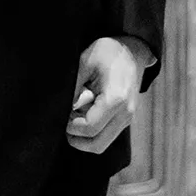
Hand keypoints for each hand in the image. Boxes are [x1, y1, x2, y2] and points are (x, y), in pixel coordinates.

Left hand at [65, 36, 145, 153]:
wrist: (133, 50)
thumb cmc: (109, 53)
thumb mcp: (86, 63)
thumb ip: (74, 88)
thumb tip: (63, 110)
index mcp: (116, 99)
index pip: (89, 128)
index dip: (71, 125)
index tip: (62, 114)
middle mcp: (125, 114)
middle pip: (96, 145)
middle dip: (76, 138)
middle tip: (66, 122)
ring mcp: (128, 118)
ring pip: (101, 144)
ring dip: (85, 137)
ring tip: (76, 116)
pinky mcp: (126, 119)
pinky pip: (106, 136)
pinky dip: (93, 132)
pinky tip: (85, 114)